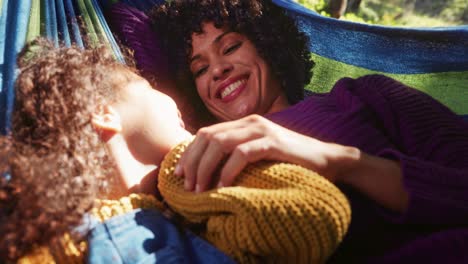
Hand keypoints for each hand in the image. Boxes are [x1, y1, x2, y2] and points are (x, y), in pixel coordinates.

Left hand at [175, 115, 357, 191]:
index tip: (179, 174)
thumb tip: (210, 169)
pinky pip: (242, 154)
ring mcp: (262, 130)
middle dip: (192, 162)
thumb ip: (238, 153)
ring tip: (200, 189)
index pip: (206, 133)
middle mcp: (250, 122)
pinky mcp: (273, 142)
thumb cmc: (291, 161)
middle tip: (186, 184)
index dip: (189, 153)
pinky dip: (227, 170)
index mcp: (244, 123)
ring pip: (220, 144)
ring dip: (205, 167)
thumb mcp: (259, 153)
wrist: (327, 159)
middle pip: (207, 137)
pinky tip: (222, 185)